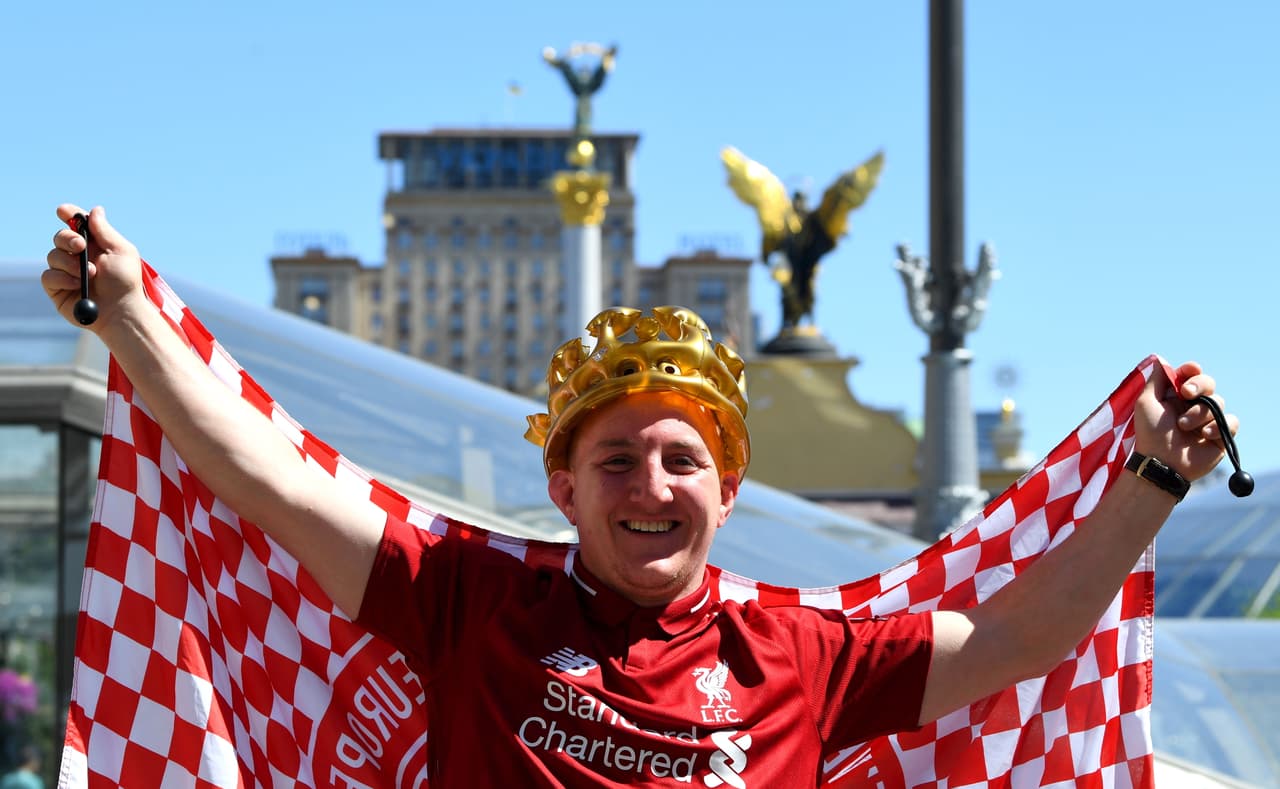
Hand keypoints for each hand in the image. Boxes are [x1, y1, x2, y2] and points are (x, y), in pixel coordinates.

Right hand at [42, 204, 145, 333]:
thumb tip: (95, 210)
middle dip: (67, 238)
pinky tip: (78, 284)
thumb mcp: (120, 252)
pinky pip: (48, 276)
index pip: (76, 225)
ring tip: (91, 274)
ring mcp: (66, 273)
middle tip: (80, 246)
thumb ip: (105, 231)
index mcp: (94, 245)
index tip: (63, 211)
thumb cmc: (125, 282)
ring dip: (70, 263)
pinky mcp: (57, 289)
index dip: (68, 215)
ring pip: (52, 256)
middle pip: (59, 237)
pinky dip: (63, 278)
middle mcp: (78, 257)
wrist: (121, 310)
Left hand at [1134, 361, 1238, 481]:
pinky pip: (1231, 422)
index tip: (1190, 370)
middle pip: (1209, 383)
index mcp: (1176, 397)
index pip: (1191, 376)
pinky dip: (1218, 426)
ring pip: (1218, 402)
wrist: (1162, 463)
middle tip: (1186, 394)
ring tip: (1183, 426)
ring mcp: (1207, 421)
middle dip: (1199, 385)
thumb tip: (1162, 361)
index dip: (1193, 371)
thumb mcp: (1146, 403)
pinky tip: (1204, 435)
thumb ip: (1156, 380)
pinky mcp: (1220, 436)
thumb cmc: (1151, 434)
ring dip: (1199, 413)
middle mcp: (1193, 406)